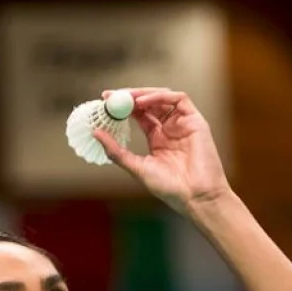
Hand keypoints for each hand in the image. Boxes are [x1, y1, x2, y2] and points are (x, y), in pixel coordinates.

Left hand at [93, 87, 231, 213]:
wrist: (195, 196)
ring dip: (143, 94)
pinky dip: (160, 96)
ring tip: (125, 98)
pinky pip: (179, 99)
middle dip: (130, 97)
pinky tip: (143, 102)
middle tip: (111, 96)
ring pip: (163, 97)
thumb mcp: (137, 167)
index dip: (123, 106)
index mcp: (158, 139)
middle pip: (150, 103)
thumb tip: (96, 133)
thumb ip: (117, 151)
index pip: (139, 115)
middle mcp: (170, 128)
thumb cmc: (169, 187)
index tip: (105, 101)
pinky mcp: (195, 120)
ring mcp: (183, 123)